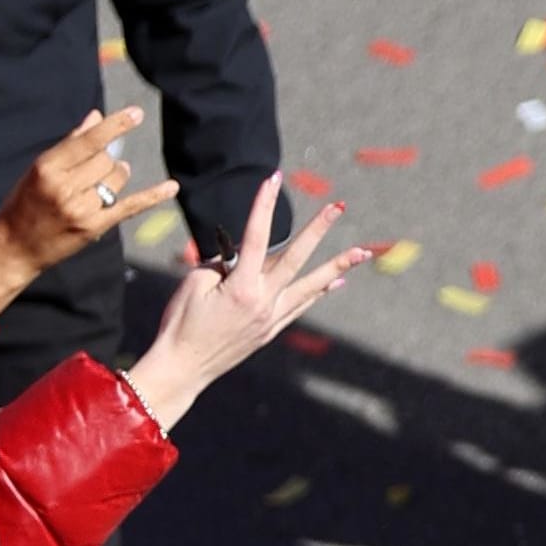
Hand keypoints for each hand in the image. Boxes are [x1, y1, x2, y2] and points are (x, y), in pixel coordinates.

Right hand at [0, 109, 180, 317]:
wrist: (16, 245)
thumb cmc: (26, 202)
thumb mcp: (40, 169)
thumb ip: (71, 143)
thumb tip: (96, 117)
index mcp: (47, 167)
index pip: (88, 142)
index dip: (114, 126)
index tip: (137, 113)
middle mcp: (65, 187)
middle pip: (105, 160)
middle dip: (104, 160)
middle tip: (89, 172)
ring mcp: (82, 208)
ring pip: (117, 179)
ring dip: (115, 177)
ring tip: (97, 185)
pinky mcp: (95, 226)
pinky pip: (131, 206)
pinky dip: (153, 196)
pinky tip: (172, 187)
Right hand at [127, 175, 368, 431]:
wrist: (183, 367)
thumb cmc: (181, 323)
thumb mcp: (193, 285)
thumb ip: (222, 265)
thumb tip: (244, 258)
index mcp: (242, 287)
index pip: (256, 236)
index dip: (264, 205)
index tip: (274, 178)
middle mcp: (265, 301)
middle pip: (297, 257)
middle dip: (318, 229)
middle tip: (339, 206)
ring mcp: (273, 317)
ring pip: (310, 285)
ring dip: (337, 266)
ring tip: (364, 252)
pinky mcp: (273, 329)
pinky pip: (302, 304)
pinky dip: (318, 291)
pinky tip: (336, 282)